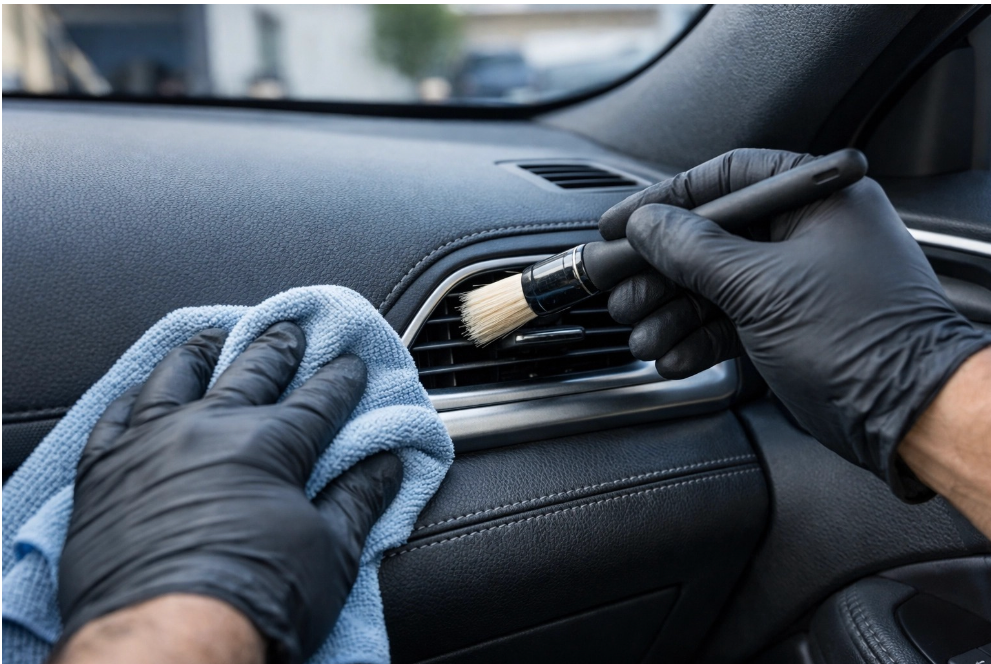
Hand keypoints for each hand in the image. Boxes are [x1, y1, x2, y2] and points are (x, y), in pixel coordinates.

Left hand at [58, 322, 402, 663]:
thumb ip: (359, 498)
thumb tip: (388, 462)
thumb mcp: (330, 552)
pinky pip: (115, 415)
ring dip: (204, 352)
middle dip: (280, 347)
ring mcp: (151, 444)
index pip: (319, 399)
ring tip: (218, 336)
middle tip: (293, 329)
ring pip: (179, 376)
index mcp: (270, 444)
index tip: (353, 364)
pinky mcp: (103, 471)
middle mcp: (210, 428)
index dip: (342, 379)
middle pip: (253, 371)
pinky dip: (133, 395)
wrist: (165, 644)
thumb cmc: (255, 601)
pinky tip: (143, 388)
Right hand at [601, 148, 989, 498]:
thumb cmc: (862, 339)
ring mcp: (799, 281)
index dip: (666, 201)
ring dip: (673, 312)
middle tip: (625, 290)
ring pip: (715, 285)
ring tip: (644, 333)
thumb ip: (693, 250)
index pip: (726, 178)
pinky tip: (674, 355)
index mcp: (817, 198)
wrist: (909, 413)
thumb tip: (648, 226)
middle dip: (662, 272)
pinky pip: (731, 320)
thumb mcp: (761, 286)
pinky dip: (699, 339)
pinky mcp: (791, 325)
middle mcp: (808, 232)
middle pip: (712, 237)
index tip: (623, 223)